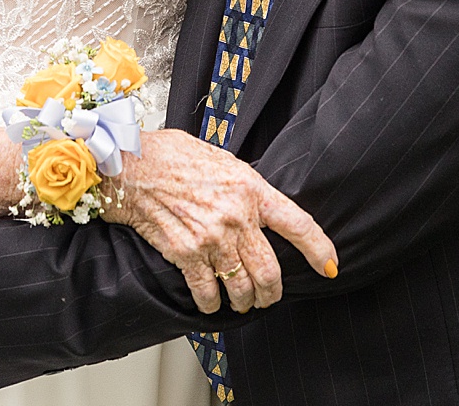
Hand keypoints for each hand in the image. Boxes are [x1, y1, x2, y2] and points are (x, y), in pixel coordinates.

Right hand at [106, 129, 337, 314]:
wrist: (128, 164)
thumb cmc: (169, 155)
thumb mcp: (219, 159)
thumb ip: (242, 185)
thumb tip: (256, 204)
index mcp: (250, 188)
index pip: (298, 224)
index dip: (319, 249)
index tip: (329, 266)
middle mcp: (236, 216)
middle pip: (270, 270)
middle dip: (272, 292)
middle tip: (269, 296)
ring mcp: (211, 237)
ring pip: (242, 286)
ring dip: (245, 301)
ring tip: (241, 302)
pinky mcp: (185, 253)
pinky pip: (208, 291)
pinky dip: (212, 303)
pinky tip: (211, 303)